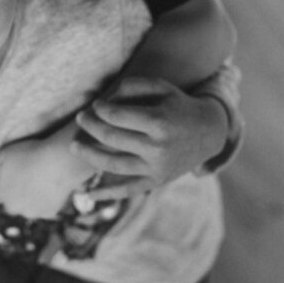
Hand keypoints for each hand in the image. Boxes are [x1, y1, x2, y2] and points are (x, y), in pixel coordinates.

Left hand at [0, 121, 97, 218]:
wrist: (59, 162)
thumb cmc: (30, 154)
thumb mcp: (3, 153)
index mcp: (0, 194)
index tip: (6, 180)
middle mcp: (13, 208)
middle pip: (9, 205)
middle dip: (14, 196)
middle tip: (24, 180)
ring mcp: (31, 212)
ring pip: (26, 208)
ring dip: (28, 200)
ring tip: (38, 182)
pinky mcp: (48, 213)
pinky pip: (43, 209)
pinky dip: (44, 202)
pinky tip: (48, 187)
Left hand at [71, 76, 227, 200]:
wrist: (209, 132)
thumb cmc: (178, 105)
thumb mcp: (161, 87)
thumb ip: (131, 87)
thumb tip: (101, 102)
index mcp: (159, 122)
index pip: (117, 116)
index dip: (100, 109)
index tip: (94, 105)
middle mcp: (158, 148)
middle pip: (112, 138)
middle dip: (91, 126)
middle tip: (80, 118)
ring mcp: (157, 168)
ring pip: (114, 164)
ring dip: (89, 155)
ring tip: (74, 145)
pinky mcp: (157, 181)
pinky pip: (128, 190)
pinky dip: (107, 194)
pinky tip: (87, 195)